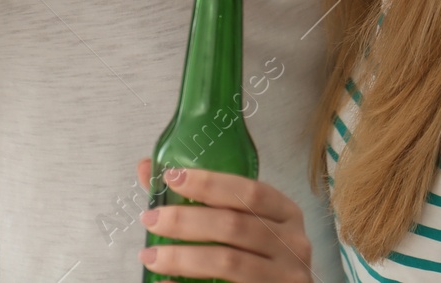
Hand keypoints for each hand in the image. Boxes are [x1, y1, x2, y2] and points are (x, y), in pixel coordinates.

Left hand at [135, 158, 313, 282]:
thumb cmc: (259, 257)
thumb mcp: (244, 224)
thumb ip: (203, 198)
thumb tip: (147, 169)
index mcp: (287, 214)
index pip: (250, 191)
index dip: (211, 183)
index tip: (172, 178)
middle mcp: (293, 244)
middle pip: (233, 225)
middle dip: (185, 220)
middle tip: (150, 218)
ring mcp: (286, 277)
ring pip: (227, 262)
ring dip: (181, 257)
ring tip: (150, 255)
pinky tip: (165, 282)